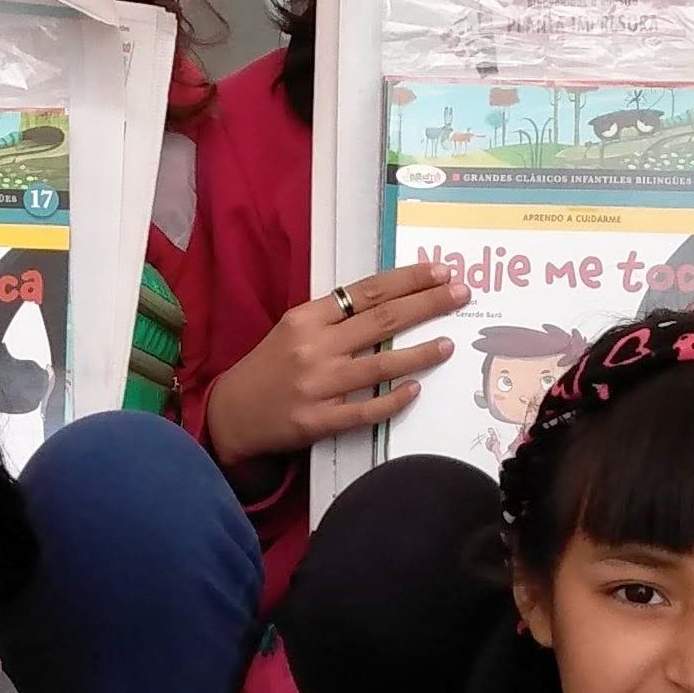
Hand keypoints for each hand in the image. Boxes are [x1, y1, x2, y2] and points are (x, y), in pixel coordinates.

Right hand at [203, 263, 466, 464]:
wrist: (233, 413)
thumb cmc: (270, 367)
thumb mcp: (294, 329)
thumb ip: (334, 317)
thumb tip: (389, 302)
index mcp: (307, 317)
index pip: (367, 292)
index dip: (408, 280)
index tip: (440, 271)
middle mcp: (314, 347)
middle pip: (381, 320)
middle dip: (427, 304)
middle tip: (461, 294)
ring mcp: (318, 385)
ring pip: (380, 364)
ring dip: (420, 353)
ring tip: (449, 343)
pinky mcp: (319, 421)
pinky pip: (366, 410)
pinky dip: (393, 399)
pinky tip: (416, 389)